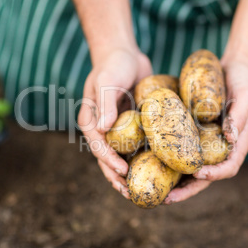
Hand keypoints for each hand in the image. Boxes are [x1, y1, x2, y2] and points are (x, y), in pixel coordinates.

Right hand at [78, 48, 151, 198]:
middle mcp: (103, 127)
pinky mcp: (132, 124)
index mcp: (91, 120)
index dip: (109, 161)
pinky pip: (136, 144)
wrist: (124, 53)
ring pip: (122, 155)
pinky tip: (155, 168)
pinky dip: (142, 157)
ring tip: (141, 190)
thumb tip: (103, 130)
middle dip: (117, 177)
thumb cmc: (113, 65)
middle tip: (130, 193)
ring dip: (129, 172)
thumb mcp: (107, 82)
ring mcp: (118, 128)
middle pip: (107, 157)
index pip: (97, 146)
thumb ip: (104, 105)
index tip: (123, 172)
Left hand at [164, 60, 247, 203]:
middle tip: (167, 198)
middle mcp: (221, 147)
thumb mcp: (247, 96)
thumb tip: (229, 137)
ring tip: (155, 188)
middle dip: (188, 189)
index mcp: (237, 144)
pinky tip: (151, 160)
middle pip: (205, 176)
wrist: (235, 70)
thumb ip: (240, 116)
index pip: (228, 168)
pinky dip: (170, 158)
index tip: (198, 176)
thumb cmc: (245, 83)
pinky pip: (182, 149)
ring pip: (191, 167)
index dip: (213, 175)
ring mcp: (207, 142)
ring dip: (175, 180)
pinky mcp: (195, 133)